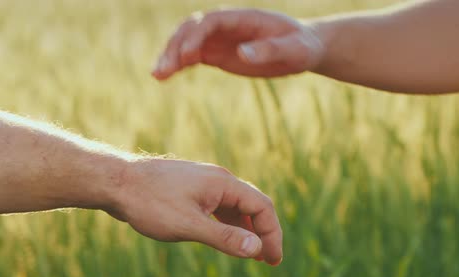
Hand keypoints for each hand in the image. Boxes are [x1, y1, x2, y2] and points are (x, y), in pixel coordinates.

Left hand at [107, 158, 282, 264]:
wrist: (116, 182)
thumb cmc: (150, 202)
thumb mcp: (188, 225)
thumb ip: (224, 238)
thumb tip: (256, 249)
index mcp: (223, 183)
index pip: (262, 206)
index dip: (271, 234)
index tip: (273, 260)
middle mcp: (217, 179)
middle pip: (252, 204)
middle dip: (262, 232)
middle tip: (268, 260)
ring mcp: (203, 182)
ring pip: (234, 205)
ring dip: (245, 228)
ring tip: (250, 252)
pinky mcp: (190, 188)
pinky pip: (218, 205)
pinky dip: (227, 222)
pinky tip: (223, 236)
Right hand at [152, 9, 324, 79]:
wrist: (301, 50)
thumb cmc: (300, 48)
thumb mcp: (293, 50)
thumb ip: (269, 50)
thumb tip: (242, 54)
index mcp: (243, 18)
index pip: (211, 21)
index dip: (196, 36)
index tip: (187, 55)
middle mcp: (226, 26)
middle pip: (192, 29)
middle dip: (176, 46)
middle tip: (164, 69)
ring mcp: (218, 39)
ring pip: (186, 42)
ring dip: (170, 55)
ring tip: (157, 75)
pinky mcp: (215, 54)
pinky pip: (190, 56)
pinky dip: (176, 64)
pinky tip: (163, 76)